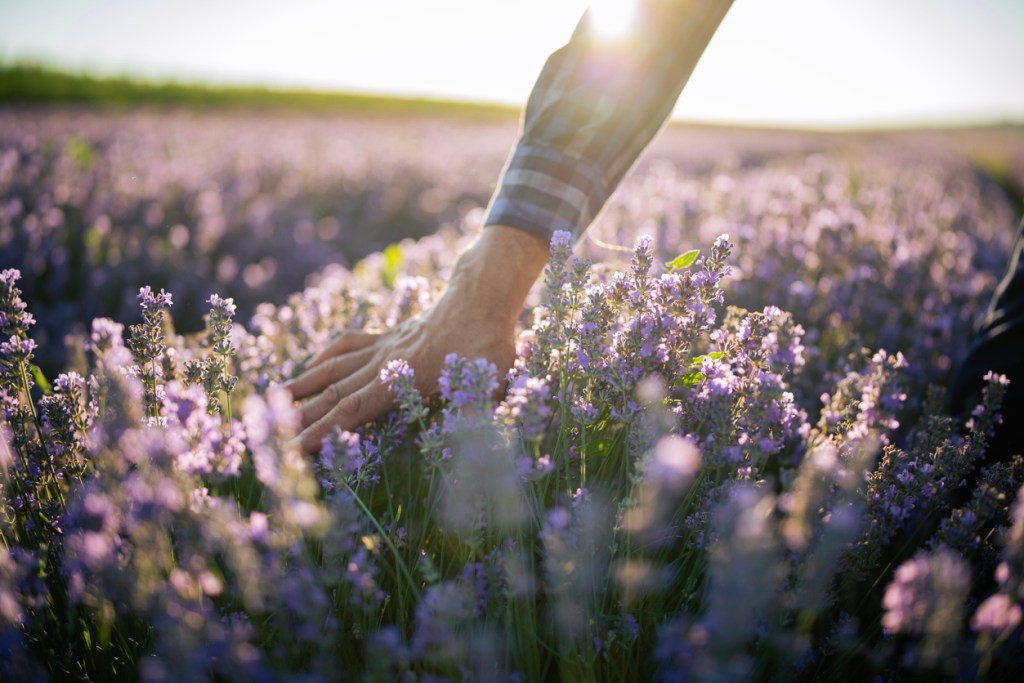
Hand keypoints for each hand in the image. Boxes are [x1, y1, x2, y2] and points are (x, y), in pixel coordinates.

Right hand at [282, 225, 549, 453]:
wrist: (483, 293)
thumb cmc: (490, 343)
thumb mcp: (491, 384)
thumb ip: (475, 418)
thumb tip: (473, 456)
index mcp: (404, 376)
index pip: (354, 410)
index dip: (324, 431)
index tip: (295, 448)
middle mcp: (384, 361)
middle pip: (335, 392)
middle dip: (302, 418)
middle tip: (271, 439)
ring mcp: (383, 345)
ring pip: (334, 366)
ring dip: (303, 385)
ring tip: (272, 401)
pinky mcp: (388, 335)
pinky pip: (348, 345)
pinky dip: (325, 356)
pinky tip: (310, 366)